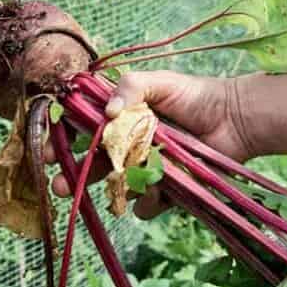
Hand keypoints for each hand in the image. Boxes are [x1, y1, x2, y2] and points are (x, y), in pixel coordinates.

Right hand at [48, 70, 255, 218]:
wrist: (236, 120)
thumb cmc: (198, 96)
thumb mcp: (161, 81)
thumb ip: (131, 87)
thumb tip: (107, 112)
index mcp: (122, 118)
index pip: (83, 130)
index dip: (64, 141)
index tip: (50, 152)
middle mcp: (130, 146)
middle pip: (92, 166)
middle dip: (73, 178)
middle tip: (60, 187)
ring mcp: (146, 170)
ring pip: (118, 189)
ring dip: (118, 187)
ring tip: (130, 178)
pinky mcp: (166, 191)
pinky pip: (146, 205)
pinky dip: (151, 199)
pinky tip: (163, 186)